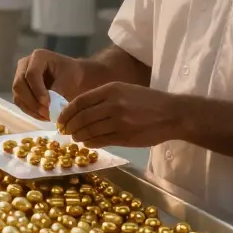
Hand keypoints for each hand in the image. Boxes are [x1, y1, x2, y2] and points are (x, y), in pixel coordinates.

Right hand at [12, 49, 86, 121]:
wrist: (72, 77)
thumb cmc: (72, 75)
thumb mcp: (69, 80)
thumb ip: (57, 90)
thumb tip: (48, 106)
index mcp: (38, 56)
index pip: (31, 74)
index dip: (37, 90)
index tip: (48, 103)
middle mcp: (24, 65)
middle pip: (19, 84)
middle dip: (32, 101)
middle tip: (46, 113)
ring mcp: (19, 77)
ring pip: (18, 95)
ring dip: (31, 108)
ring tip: (46, 116)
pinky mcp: (20, 90)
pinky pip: (20, 103)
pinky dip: (30, 111)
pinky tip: (43, 116)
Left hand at [57, 82, 181, 148]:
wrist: (172, 114)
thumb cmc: (148, 101)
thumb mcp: (125, 90)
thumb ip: (103, 98)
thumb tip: (80, 109)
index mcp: (111, 90)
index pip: (80, 101)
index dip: (67, 113)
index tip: (61, 119)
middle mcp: (112, 104)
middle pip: (81, 118)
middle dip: (69, 126)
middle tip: (65, 131)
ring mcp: (118, 122)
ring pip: (89, 131)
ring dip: (79, 136)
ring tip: (75, 138)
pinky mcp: (124, 137)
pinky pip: (100, 141)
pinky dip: (90, 143)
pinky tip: (87, 143)